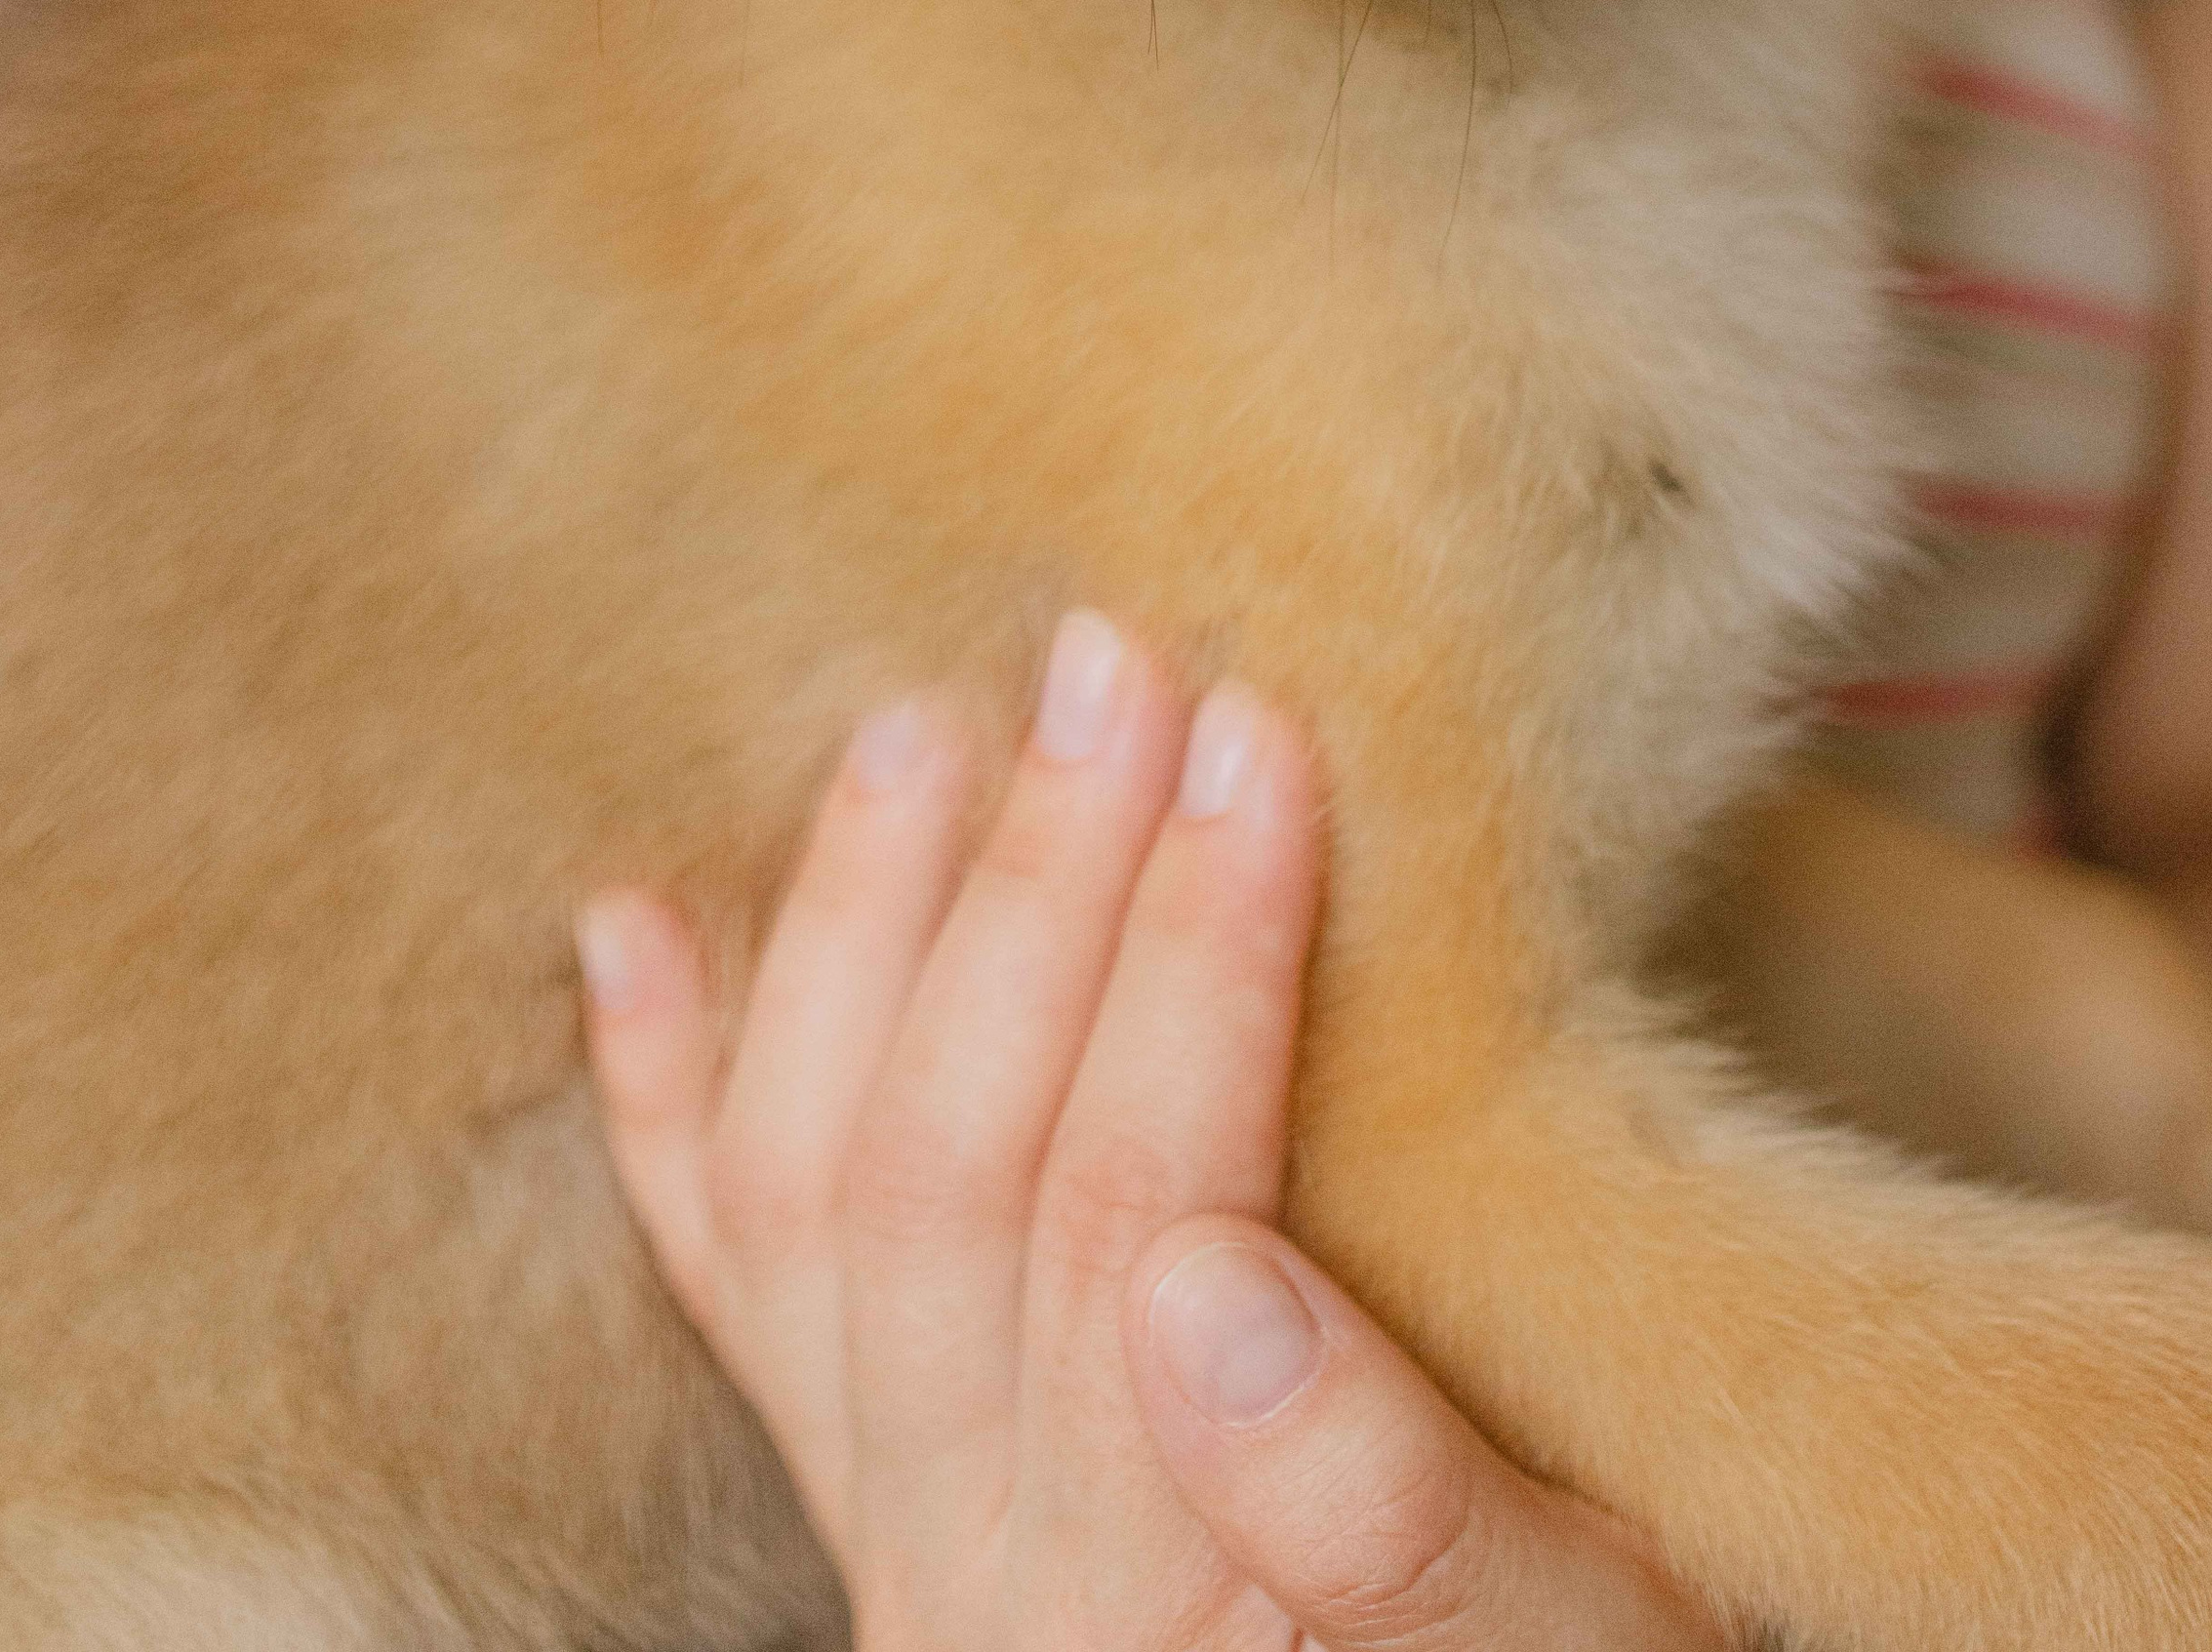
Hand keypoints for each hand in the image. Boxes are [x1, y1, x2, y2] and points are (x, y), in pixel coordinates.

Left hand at [579, 612, 1724, 1650]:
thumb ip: (1396, 1507)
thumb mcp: (1574, 1629)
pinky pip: (715, 1287)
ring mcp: (884, 1531)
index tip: (1256, 732)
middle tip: (1114, 657)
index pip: (1141, 1210)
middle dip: (1034, 887)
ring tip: (923, 718)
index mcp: (1162, 1604)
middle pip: (947, 1172)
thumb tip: (1208, 1289)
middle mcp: (971, 1582)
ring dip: (855, 933)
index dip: (1196, 952)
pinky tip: (636, 921)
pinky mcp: (853, 1490)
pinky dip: (664, 1092)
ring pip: (798, 1199)